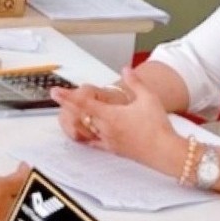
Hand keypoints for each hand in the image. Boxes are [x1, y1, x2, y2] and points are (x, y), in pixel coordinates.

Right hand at [0, 135, 29, 220]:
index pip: (22, 179)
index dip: (25, 172)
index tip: (22, 167)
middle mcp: (4, 206)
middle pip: (24, 196)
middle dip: (25, 187)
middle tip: (20, 181)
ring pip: (19, 211)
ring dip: (20, 203)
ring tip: (15, 196)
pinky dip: (12, 218)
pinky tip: (6, 215)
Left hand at [55, 67, 179, 170]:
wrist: (164, 151)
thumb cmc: (158, 126)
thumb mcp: (149, 98)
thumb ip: (135, 82)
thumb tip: (126, 68)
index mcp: (111, 115)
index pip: (83, 104)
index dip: (67, 97)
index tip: (55, 91)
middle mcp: (105, 129)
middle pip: (79, 115)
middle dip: (69, 105)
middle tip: (58, 97)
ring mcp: (107, 140)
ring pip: (83, 129)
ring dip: (74, 119)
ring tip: (67, 111)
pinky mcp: (112, 149)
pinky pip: (92, 142)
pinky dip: (84, 135)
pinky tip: (81, 132)